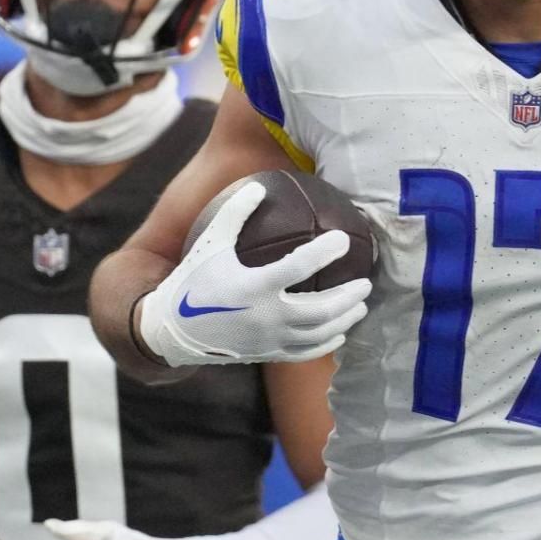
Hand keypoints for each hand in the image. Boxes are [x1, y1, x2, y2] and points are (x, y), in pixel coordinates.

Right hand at [136, 182, 370, 364]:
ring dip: (344, 320)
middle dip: (348, 297)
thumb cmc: (194, 280)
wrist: (173, 329)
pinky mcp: (267, 354)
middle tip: (366, 283)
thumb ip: (234, 213)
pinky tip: (339, 334)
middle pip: (320, 309)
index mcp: (253, 287)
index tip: (343, 239)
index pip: (299, 267)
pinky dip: (326, 344)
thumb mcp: (210, 243)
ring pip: (317, 334)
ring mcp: (268, 340)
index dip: (325, 252)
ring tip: (361, 306)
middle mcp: (265, 317)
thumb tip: (259, 185)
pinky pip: (305, 353)